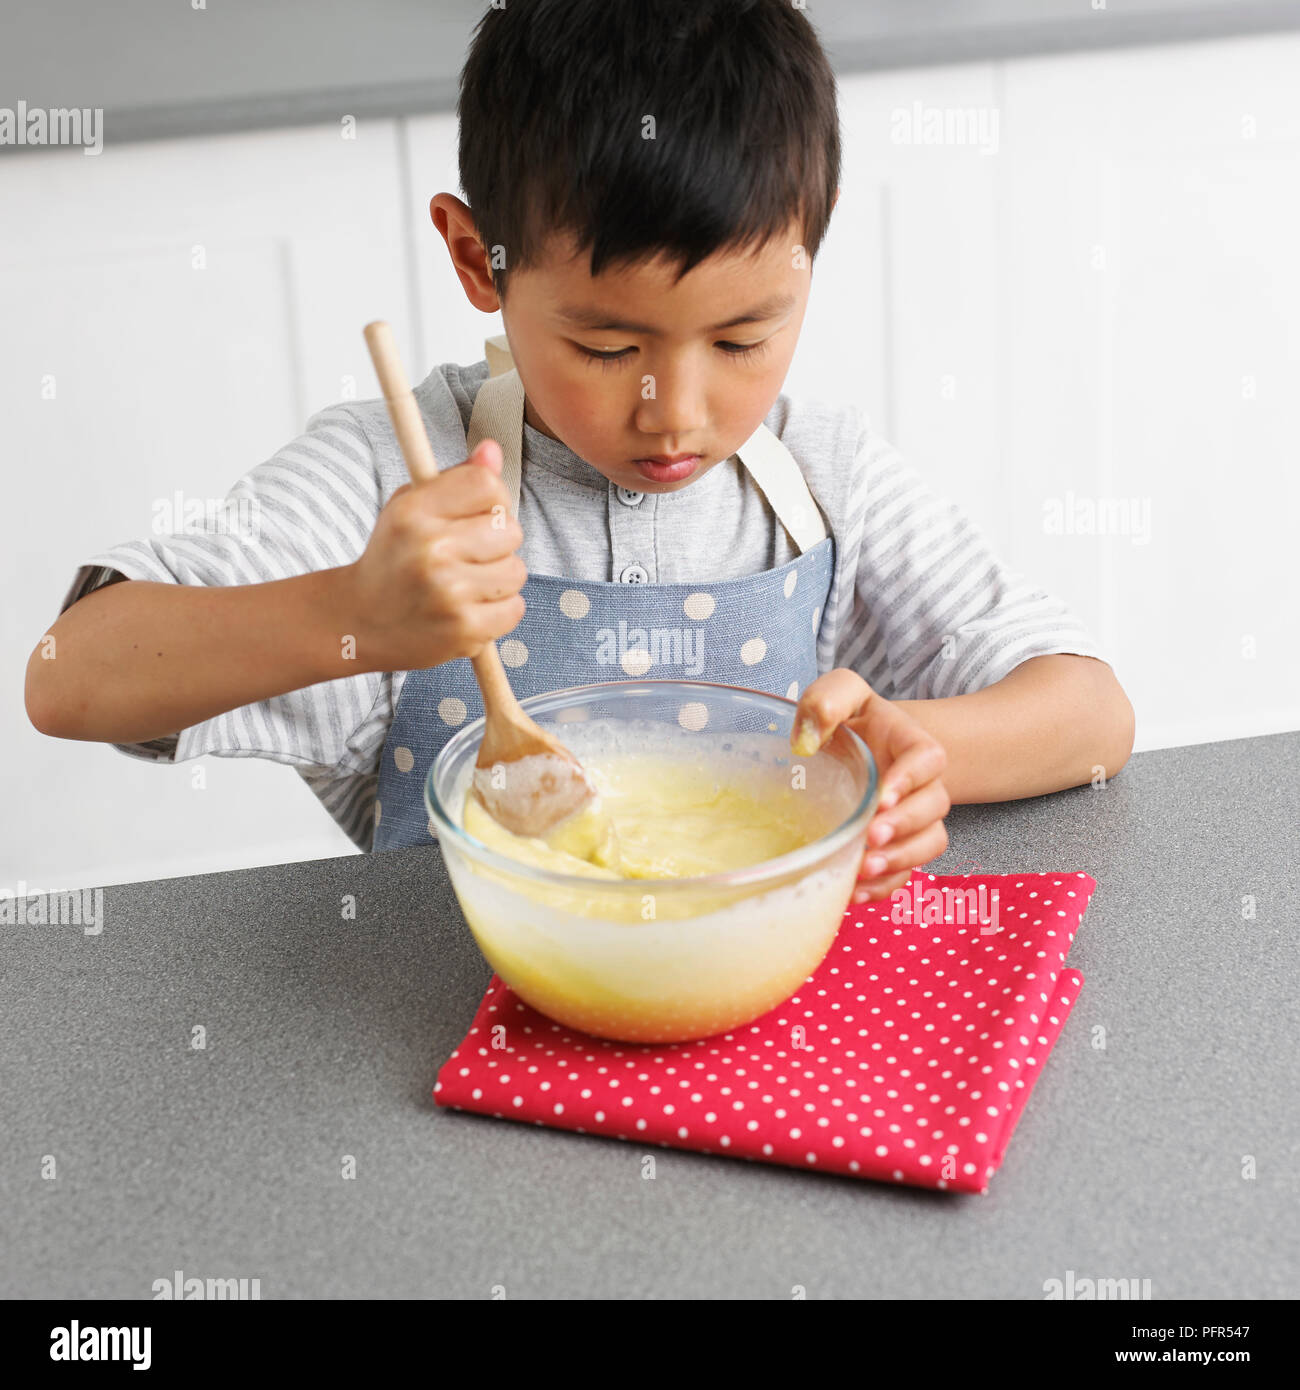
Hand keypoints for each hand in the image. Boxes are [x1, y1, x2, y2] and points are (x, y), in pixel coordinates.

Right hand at [346, 438, 526, 670]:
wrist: (360, 621)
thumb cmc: (393, 559)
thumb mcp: (411, 508)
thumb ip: (457, 479)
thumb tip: (493, 450)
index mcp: (415, 512)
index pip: (487, 485)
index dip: (494, 500)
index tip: (480, 514)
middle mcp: (431, 550)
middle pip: (511, 529)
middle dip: (497, 542)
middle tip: (469, 555)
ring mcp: (449, 593)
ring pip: (516, 571)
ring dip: (498, 579)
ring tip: (466, 584)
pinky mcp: (465, 629)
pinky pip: (514, 609)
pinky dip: (498, 611)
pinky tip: (468, 608)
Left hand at [792, 669, 949, 903]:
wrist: (860, 747)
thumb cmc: (850, 721)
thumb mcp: (840, 694)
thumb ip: (829, 698)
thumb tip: (806, 738)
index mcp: (909, 743)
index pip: (928, 758)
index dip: (911, 779)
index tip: (883, 797)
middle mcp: (919, 784)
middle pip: (934, 807)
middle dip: (905, 826)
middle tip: (871, 837)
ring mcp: (913, 819)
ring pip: (928, 844)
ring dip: (901, 860)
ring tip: (863, 869)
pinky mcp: (898, 847)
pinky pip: (905, 872)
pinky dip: (885, 887)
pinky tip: (855, 892)